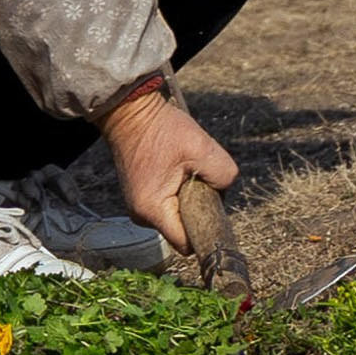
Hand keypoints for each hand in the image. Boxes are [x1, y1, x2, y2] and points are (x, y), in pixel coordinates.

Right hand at [99, 81, 238, 247]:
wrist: (130, 110)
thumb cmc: (161, 128)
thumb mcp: (201, 147)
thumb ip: (224, 175)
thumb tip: (225, 190)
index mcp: (153, 210)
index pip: (186, 243)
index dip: (204, 230)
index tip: (214, 207)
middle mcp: (141, 215)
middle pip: (182, 229)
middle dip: (198, 209)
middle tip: (199, 178)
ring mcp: (139, 206)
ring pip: (176, 216)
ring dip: (188, 198)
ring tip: (185, 168)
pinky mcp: (141, 196)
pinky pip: (168, 204)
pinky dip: (178, 191)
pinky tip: (177, 168)